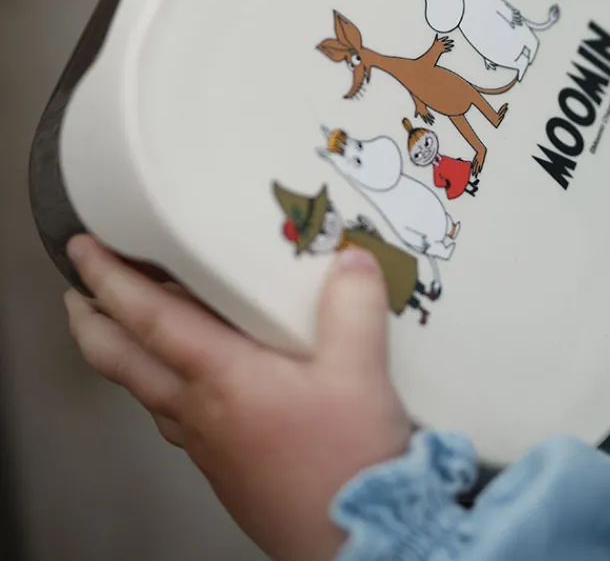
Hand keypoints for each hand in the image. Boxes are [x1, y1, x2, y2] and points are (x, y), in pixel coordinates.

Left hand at [65, 236, 409, 560]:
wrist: (353, 539)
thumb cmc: (346, 465)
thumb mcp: (361, 373)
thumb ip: (354, 307)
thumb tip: (349, 260)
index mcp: (223, 377)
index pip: (150, 319)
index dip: (111, 278)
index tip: (85, 249)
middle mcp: (201, 409)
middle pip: (122, 361)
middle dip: (91, 321)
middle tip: (77, 290)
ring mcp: (207, 443)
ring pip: (144, 391)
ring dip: (121, 355)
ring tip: (122, 330)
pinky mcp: (223, 466)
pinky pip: (172, 417)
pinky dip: (158, 389)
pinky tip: (183, 387)